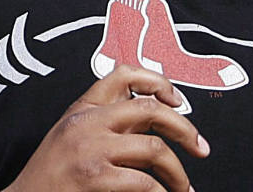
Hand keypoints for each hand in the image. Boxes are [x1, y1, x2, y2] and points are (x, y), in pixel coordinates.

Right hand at [5, 64, 209, 191]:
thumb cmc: (51, 176)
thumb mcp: (72, 135)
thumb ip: (107, 123)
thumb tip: (155, 120)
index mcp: (82, 108)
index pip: (124, 73)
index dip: (158, 81)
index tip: (179, 101)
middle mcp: (86, 122)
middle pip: (150, 109)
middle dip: (185, 129)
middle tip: (201, 148)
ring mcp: (89, 149)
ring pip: (154, 149)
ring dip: (178, 173)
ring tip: (184, 188)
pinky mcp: (93, 178)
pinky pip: (144, 182)